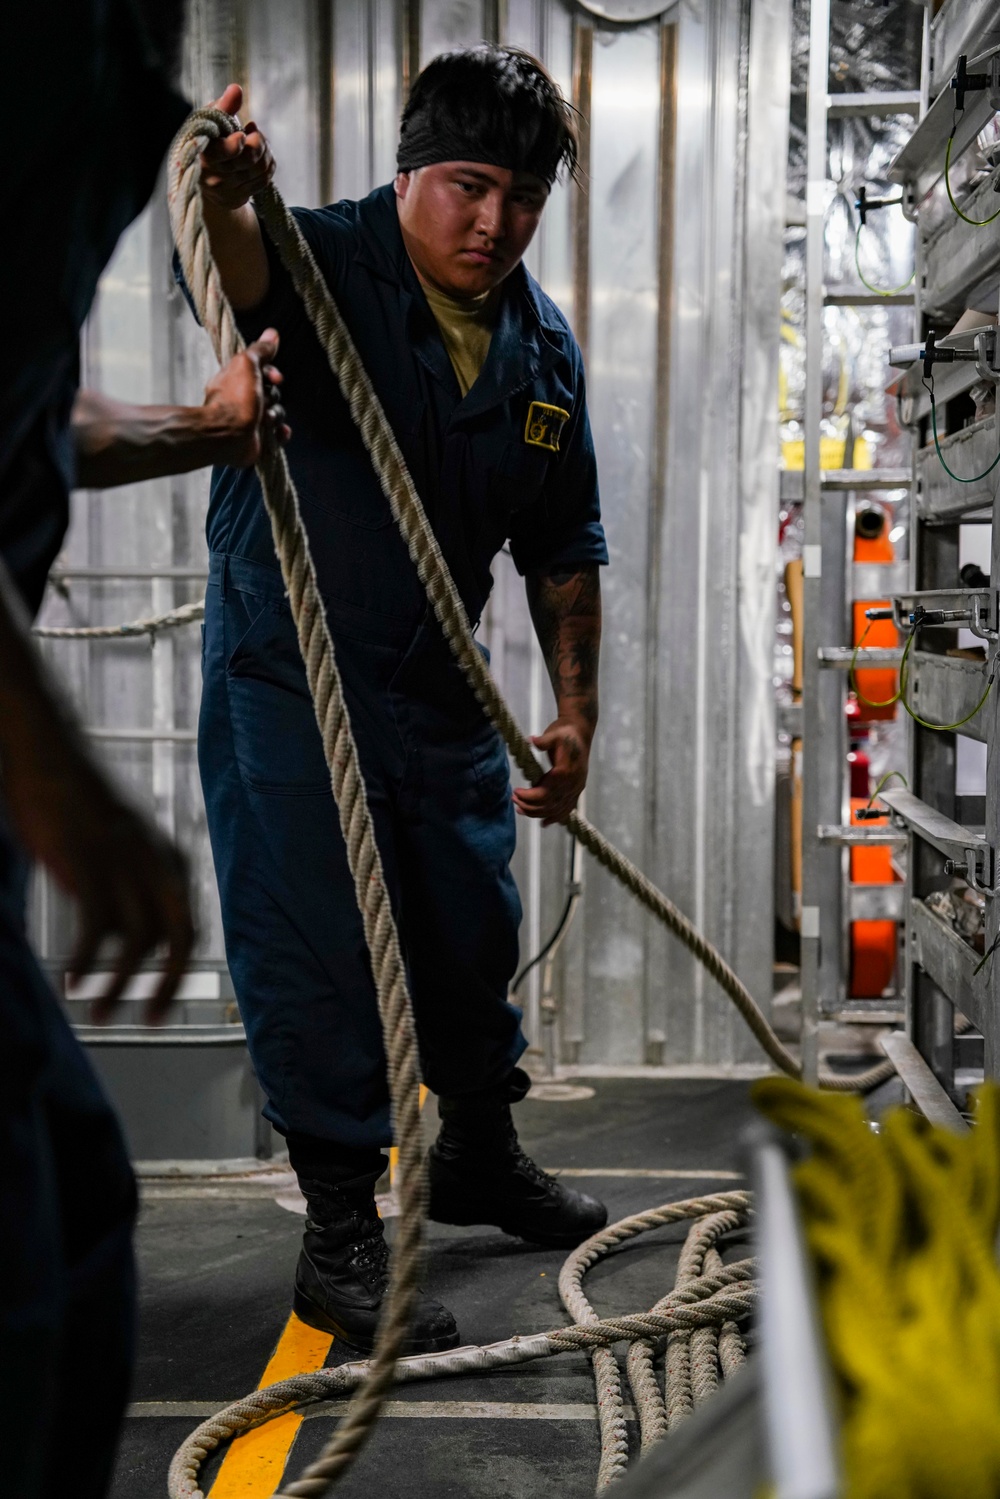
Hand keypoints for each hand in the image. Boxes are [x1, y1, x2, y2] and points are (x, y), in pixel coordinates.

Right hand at [5, 742, 194, 1024]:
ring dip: (118, 984)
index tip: (159, 1005)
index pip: (189, 929)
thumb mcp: (119, 850)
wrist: (47, 754)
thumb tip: (124, 940)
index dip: (178, 971)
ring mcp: (126, 862)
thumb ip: (129, 888)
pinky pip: (96, 926)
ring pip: (137, 941)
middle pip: (179, 939)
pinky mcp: (89, 861)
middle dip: (167, 985)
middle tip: (148, 1020)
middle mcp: (159, 863)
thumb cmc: (76, 804)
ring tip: (98, 1012)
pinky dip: (87, 959)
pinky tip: (72, 980)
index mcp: (172, 861)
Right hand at [200, 84, 274, 210]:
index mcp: (203, 154)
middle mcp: (214, 176)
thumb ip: (223, 106)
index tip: (242, 134)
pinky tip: (261, 154)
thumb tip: (236, 89)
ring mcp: (228, 190)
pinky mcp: (240, 197)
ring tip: (257, 139)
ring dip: (265, 150)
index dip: (237, 144)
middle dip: (258, 140)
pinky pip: (265, 178)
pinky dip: (268, 163)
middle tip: (253, 130)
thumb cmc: (208, 139)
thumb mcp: (210, 120)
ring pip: (260, 168)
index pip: (224, 152)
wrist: (203, 176)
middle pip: (249, 158)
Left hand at [203, 329, 289, 466]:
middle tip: (264, 401)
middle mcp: (243, 400)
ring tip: (265, 420)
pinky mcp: (258, 440)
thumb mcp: (247, 364)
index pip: (262, 372)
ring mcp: (251, 421)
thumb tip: (272, 333)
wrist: (228, 435)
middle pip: (272, 392)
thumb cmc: (234, 398)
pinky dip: (280, 434)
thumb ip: (260, 350)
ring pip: (277, 413)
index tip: (275, 378)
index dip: (271, 373)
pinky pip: (278, 435)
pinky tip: (278, 432)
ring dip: (276, 415)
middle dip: (273, 396)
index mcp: (237, 381)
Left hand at [512, 717, 591, 826]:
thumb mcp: (554, 733)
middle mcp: (573, 784)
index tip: (515, 792)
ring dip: (537, 813)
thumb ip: (544, 740)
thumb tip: (532, 740)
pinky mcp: (577, 790)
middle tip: (514, 799)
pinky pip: (567, 809)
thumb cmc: (564, 732)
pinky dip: (556, 818)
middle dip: (529, 806)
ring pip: (556, 809)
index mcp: (566, 772)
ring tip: (520, 809)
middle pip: (549, 804)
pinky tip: (544, 823)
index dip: (529, 796)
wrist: (580, 732)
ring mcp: (576, 789)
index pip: (545, 793)